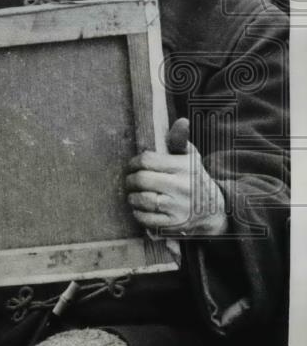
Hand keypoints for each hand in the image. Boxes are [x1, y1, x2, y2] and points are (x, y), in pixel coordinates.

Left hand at [125, 118, 228, 236]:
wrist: (215, 210)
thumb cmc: (194, 178)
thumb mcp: (190, 157)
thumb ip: (180, 139)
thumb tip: (181, 120)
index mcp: (183, 167)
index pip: (147, 160)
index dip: (134, 162)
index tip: (133, 165)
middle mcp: (182, 187)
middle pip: (142, 180)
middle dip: (130, 180)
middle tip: (130, 180)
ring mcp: (178, 208)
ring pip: (142, 200)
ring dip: (132, 197)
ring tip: (133, 194)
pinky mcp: (175, 225)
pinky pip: (146, 219)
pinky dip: (138, 213)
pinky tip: (140, 208)